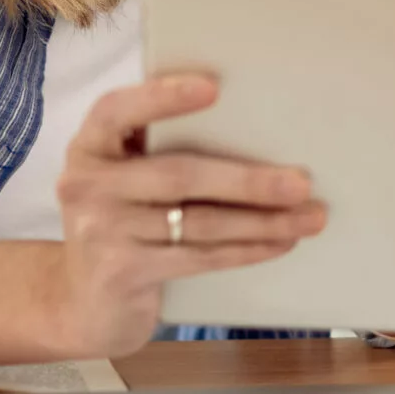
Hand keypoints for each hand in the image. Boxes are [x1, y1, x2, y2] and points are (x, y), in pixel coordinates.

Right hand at [48, 70, 326, 355]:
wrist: (85, 306)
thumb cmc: (124, 223)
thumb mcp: (126, 179)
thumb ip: (159, 149)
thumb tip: (252, 124)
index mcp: (90, 146)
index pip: (116, 110)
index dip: (162, 97)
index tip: (213, 87)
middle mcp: (85, 184)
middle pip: (178, 174)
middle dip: (248, 179)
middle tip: (301, 182)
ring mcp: (100, 231)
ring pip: (198, 221)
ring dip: (262, 220)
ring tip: (308, 217)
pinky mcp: (121, 272)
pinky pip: (198, 256)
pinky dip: (245, 250)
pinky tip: (279, 243)